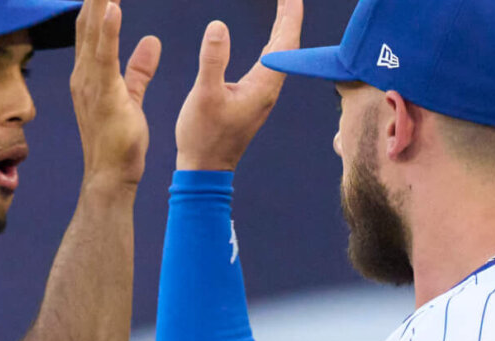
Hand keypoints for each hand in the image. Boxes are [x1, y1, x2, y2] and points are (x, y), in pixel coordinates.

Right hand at [69, 0, 161, 187]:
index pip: (92, 25)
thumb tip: (151, 42)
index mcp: (90, 73)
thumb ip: (139, 68)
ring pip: (92, 31)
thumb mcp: (132, 96)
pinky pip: (105, 57)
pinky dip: (107, 30)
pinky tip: (112, 7)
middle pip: (86, 20)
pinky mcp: (103, 95)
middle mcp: (83, 74)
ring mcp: (89, 84)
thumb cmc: (121, 141)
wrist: (111, 176)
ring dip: (98, 1)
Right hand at [175, 0, 302, 170]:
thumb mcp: (205, 95)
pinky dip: (271, 45)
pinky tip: (269, 40)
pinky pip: (268, 64)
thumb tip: (219, 26)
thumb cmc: (204, 136)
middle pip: (286, 45)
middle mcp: (268, 88)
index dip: (290, 15)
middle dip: (288, 16)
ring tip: (283, 8)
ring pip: (279, 55)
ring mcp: (262, 94)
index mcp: (263, 85)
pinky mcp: (253, 99)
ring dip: (281, 29)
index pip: (285, 42)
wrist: (205, 169)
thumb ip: (212, 60)